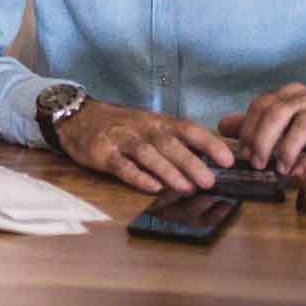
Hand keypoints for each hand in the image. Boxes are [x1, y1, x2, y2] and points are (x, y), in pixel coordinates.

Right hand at [57, 100, 232, 193]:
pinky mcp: (102, 153)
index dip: (209, 143)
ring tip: (186, 188)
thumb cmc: (120, 125)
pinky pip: (122, 166)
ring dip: (168, 171)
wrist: (77, 117)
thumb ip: (175, 140)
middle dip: (191, 162)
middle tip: (209, 181)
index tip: (228, 159)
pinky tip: (152, 188)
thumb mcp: (149, 125)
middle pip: (169, 143)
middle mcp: (141, 129)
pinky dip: (138, 177)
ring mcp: (121, 140)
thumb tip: (209, 160)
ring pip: (147, 154)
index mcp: (158, 122)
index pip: (188, 129)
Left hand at [214, 82, 305, 176]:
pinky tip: (300, 172)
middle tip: (256, 163)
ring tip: (280, 169)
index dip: (248, 129)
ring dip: (287, 148)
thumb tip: (222, 126)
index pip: (262, 105)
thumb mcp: (286, 127)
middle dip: (263, 139)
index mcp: (292, 94)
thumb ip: (256, 126)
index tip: (243, 153)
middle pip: (280, 111)